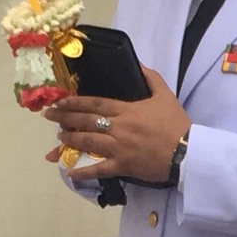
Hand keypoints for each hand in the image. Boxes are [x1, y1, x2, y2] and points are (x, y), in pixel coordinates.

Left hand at [46, 71, 189, 183]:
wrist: (187, 151)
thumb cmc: (176, 123)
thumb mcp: (165, 95)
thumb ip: (151, 78)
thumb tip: (138, 65)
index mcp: (126, 110)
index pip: (95, 104)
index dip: (75, 102)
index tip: (60, 101)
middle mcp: (117, 127)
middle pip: (85, 120)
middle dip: (65, 118)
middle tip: (49, 116)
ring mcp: (117, 148)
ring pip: (87, 142)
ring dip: (69, 139)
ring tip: (59, 137)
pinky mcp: (122, 165)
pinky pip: (98, 169)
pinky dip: (83, 171)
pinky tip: (70, 171)